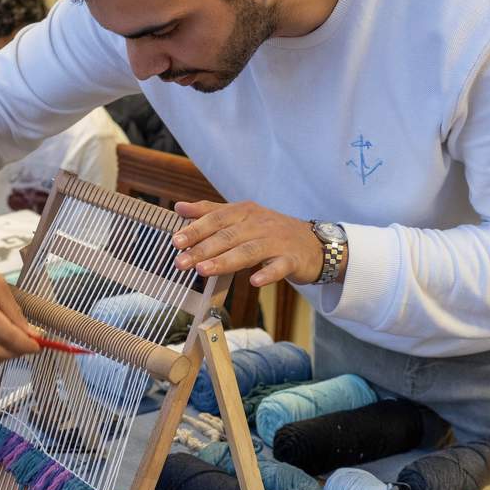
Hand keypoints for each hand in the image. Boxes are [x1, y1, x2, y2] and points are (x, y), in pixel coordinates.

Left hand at [172, 200, 327, 286]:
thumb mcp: (242, 217)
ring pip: (249, 251)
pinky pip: (279, 267)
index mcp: (245, 212)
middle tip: (180, 262)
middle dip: (202, 249)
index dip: (196, 229)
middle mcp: (260, 224)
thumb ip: (210, 212)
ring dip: (225, 261)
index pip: (216, 218)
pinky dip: (267, 274)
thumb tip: (179, 207)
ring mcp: (277, 241)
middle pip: (228, 236)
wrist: (314, 243)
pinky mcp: (292, 260)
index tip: (176, 241)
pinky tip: (254, 281)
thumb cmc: (270, 232)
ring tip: (203, 271)